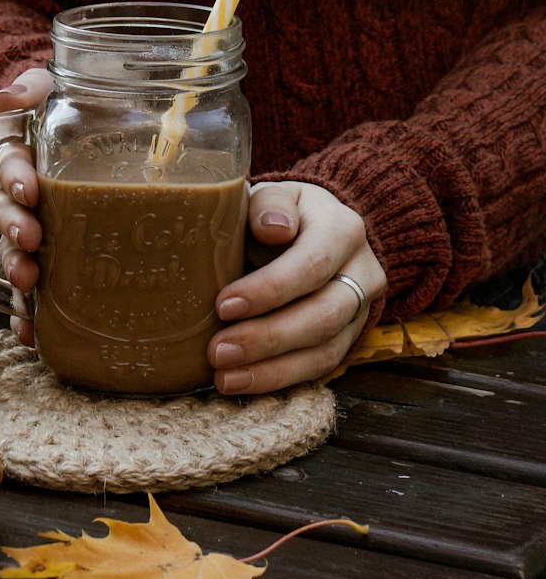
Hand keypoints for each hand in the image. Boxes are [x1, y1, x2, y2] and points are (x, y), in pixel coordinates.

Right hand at [0, 69, 51, 344]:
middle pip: (1, 210)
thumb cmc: (69, 113)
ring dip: (16, 265)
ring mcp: (21, 226)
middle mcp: (9, 192)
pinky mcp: (39, 255)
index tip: (29, 189)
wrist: (92, 135)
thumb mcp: (52, 89)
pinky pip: (23, 287)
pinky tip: (32, 332)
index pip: (4, 164)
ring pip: (8, 247)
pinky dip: (24, 313)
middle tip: (31, 238)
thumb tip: (9, 98)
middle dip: (13, 226)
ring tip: (29, 280)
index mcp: (10, 153)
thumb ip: (33, 86)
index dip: (13, 177)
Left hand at [209, 181, 385, 393]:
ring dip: (272, 370)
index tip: (223, 306)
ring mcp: (360, 310)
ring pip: (326, 350)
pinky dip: (281, 378)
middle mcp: (362, 272)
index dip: (268, 290)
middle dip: (267, 339)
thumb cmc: (280, 213)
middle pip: (322, 316)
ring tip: (224, 378)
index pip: (311, 265)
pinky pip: (321, 366)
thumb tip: (273, 227)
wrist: (316, 229)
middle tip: (217, 352)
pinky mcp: (350, 337)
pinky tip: (243, 383)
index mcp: (342, 229)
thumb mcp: (274, 195)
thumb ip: (270, 204)